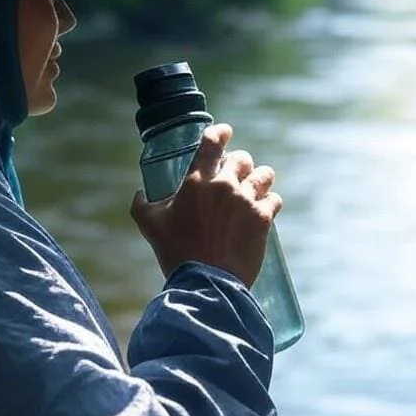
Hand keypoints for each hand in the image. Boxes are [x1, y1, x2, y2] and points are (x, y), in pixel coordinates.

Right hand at [131, 123, 282, 287]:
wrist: (205, 283)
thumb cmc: (176, 253)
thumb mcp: (150, 225)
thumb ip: (142, 204)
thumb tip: (140, 193)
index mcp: (197, 180)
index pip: (213, 141)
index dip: (221, 132)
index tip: (226, 132)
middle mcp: (224, 185)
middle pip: (242, 158)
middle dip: (239, 165)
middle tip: (235, 177)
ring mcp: (246, 200)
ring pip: (264, 175)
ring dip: (259, 180)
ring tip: (255, 190)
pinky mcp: (263, 219)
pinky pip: (274, 199)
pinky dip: (270, 203)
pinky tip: (264, 210)